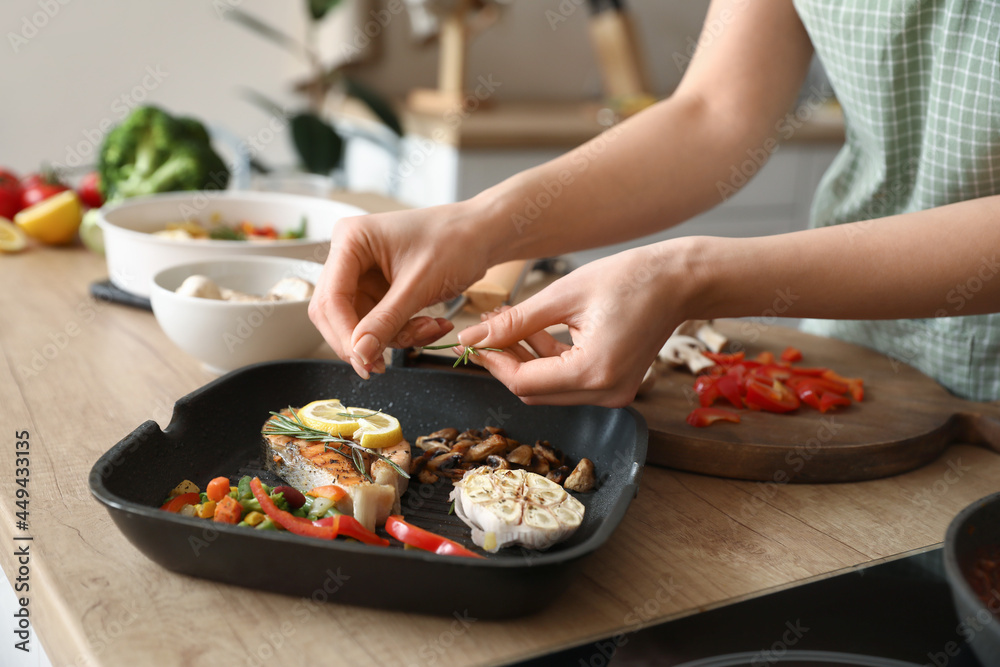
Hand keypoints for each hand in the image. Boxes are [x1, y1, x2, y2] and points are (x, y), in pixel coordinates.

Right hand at [308, 202, 501, 377]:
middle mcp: (350, 256)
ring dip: (394, 337)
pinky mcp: (380, 290)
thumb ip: (387, 320)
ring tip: (430, 329)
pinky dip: (404, 332)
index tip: (364, 360)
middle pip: (336, 314)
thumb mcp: (420, 284)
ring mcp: (364, 275)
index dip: (344, 334)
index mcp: (351, 240)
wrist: (482, 235)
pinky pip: (380, 324)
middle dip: (365, 340)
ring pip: (360, 324)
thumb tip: (359, 353)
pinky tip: (431, 324)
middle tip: (383, 364)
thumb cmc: (456, 240)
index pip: (331, 298)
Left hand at [456, 242, 696, 405]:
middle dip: (506, 363)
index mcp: (593, 373)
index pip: (524, 382)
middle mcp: (605, 394)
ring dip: (526, 360)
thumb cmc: (629, 279)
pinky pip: (569, 382)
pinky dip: (549, 361)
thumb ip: (516, 322)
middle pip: (534, 392)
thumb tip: (474, 336)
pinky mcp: (614, 386)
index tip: (471, 341)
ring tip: (509, 324)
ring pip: (549, 389)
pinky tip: (535, 332)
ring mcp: (612, 394)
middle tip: (486, 331)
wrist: (679, 281)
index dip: (493, 363)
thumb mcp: (564, 295)